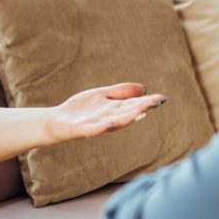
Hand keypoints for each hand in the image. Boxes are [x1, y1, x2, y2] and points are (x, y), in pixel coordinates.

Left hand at [42, 83, 165, 144]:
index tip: (161, 98)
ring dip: (127, 118)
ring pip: (114, 122)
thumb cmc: (80, 109)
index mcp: (113, 109)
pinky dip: (103, 126)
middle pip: (127, 113)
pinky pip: (94, 129)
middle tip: (155, 103)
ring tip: (140, 111)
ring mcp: (96, 125)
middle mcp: (108, 118)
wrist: (57, 121)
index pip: (133, 105)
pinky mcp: (83, 130)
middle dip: (141, 108)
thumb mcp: (102, 95)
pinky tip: (111, 122)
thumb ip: (120, 92)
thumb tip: (143, 88)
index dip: (146, 102)